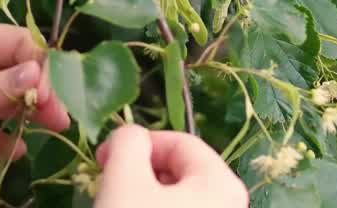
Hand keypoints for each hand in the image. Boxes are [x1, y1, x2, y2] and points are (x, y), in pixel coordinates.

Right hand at [93, 125, 247, 207]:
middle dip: (141, 170)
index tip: (105, 158)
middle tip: (110, 184)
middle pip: (179, 169)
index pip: (179, 141)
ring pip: (177, 195)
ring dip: (145, 193)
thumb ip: (127, 141)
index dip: (139, 143)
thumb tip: (130, 135)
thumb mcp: (124, 179)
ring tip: (120, 203)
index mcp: (222, 182)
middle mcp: (231, 202)